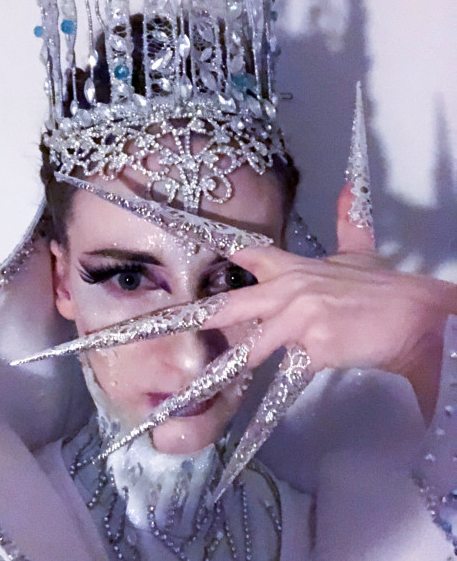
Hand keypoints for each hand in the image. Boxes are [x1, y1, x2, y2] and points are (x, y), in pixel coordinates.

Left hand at [204, 185, 456, 421]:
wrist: (414, 317)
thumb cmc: (382, 288)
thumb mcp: (361, 252)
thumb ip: (348, 221)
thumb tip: (348, 187)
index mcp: (295, 268)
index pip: (249, 255)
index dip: (220, 253)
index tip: (187, 253)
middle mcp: (290, 289)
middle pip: (236, 303)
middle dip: (202, 316)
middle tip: (166, 324)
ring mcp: (300, 316)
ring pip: (255, 343)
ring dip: (234, 360)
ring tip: (202, 381)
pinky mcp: (314, 345)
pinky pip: (289, 368)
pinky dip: (282, 379)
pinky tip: (268, 393)